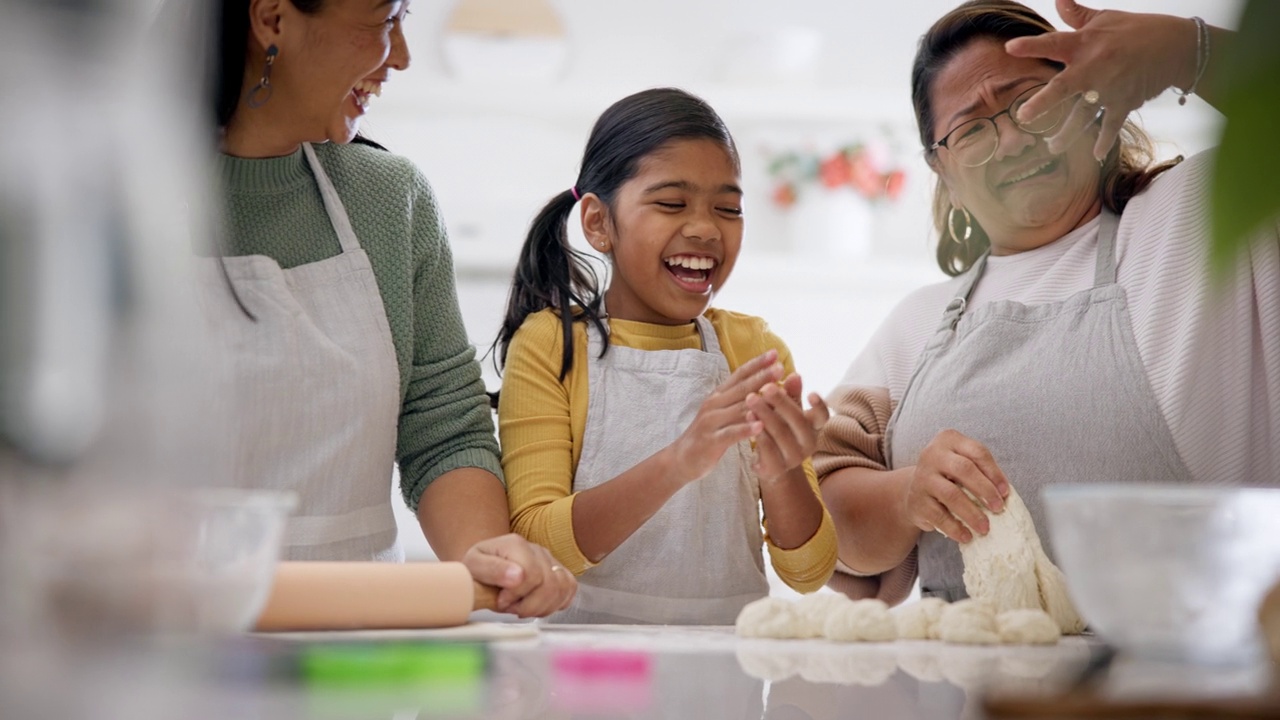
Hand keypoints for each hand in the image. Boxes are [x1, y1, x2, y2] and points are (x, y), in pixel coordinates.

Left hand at [462, 534, 576, 617]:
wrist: (485, 566)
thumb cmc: (478, 568)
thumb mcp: (473, 565)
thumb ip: (492, 569)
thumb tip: (518, 576)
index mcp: (516, 545)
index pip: (531, 574)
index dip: (516, 594)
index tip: (500, 600)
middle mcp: (537, 550)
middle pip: (550, 584)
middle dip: (529, 605)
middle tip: (510, 607)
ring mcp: (550, 560)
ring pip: (562, 588)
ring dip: (542, 607)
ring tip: (522, 608)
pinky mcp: (558, 571)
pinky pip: (570, 588)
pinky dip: (556, 603)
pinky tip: (538, 606)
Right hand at [668, 349, 783, 482]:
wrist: (681, 459)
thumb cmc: (709, 434)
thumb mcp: (723, 413)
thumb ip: (740, 401)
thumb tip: (765, 387)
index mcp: (718, 395)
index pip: (739, 375)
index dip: (756, 363)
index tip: (774, 353)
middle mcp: (714, 404)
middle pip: (741, 388)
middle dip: (762, 376)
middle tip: (780, 367)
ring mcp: (711, 421)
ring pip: (738, 408)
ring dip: (759, 400)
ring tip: (777, 393)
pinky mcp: (711, 440)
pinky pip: (731, 433)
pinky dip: (745, 429)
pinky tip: (761, 426)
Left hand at [746, 373, 829, 480]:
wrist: (770, 464)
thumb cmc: (781, 429)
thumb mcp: (787, 411)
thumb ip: (791, 394)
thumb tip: (795, 375)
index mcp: (814, 428)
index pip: (823, 416)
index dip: (819, 406)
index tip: (811, 393)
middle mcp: (809, 444)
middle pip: (798, 421)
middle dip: (781, 402)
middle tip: (766, 387)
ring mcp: (793, 458)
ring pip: (780, 434)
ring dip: (765, 414)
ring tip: (751, 398)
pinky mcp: (776, 468)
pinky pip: (767, 449)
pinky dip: (758, 432)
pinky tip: (748, 418)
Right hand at [900, 429, 1009, 543]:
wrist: (915, 491)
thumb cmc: (949, 477)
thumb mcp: (964, 466)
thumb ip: (982, 473)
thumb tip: (1004, 495)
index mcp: (949, 440)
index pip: (977, 452)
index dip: (994, 473)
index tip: (1006, 493)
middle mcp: (932, 454)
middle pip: (964, 469)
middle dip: (985, 490)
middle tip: (998, 508)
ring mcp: (922, 477)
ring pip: (952, 495)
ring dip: (972, 513)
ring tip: (985, 528)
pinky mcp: (916, 500)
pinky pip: (939, 515)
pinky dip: (955, 528)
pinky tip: (966, 536)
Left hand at [1005, 0, 1200, 159]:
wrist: (1177, 47)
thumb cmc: (1136, 30)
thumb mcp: (1105, 18)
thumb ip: (1077, 15)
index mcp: (1085, 44)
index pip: (1053, 43)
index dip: (1032, 45)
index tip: (1009, 49)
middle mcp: (1094, 68)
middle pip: (1063, 87)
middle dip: (1043, 103)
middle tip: (1024, 116)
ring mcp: (1109, 89)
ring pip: (1082, 115)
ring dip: (1067, 134)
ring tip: (1052, 147)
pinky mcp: (1125, 103)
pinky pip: (1110, 126)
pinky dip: (1104, 142)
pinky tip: (1094, 156)